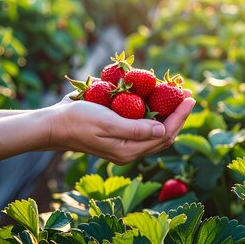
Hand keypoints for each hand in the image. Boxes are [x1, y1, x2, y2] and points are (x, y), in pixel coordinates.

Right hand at [44, 90, 194, 164]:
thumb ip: (136, 128)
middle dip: (178, 115)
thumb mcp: (107, 123)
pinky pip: (142, 126)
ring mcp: (124, 143)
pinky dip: (153, 114)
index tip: (190, 97)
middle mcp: (129, 150)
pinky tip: (156, 100)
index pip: (164, 134)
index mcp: (128, 150)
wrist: (55, 124)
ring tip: (178, 95)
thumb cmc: (78, 120)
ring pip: (154, 131)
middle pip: (163, 134)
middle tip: (188, 94)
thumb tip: (163, 130)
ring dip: (168, 114)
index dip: (180, 116)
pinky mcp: (118, 135)